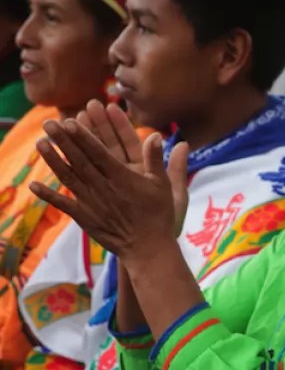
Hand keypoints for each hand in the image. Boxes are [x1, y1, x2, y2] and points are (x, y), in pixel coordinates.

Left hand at [32, 111, 189, 259]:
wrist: (148, 249)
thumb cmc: (159, 216)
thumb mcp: (165, 186)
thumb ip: (156, 160)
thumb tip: (156, 134)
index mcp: (123, 178)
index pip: (99, 152)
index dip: (84, 136)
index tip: (70, 121)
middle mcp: (104, 187)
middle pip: (80, 160)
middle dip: (64, 141)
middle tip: (49, 123)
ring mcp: (92, 202)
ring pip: (69, 177)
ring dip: (53, 160)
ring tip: (39, 143)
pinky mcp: (85, 217)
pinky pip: (64, 204)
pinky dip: (49, 195)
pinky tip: (33, 185)